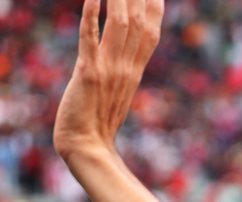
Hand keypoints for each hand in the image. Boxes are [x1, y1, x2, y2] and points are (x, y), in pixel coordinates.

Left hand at [53, 0, 163, 164]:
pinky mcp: (87, 74)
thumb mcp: (115, 92)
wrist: (87, 148)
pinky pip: (90, 41)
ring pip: (119, 26)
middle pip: (138, 23)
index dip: (155, 8)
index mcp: (133, 71)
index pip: (150, 32)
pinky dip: (90, 18)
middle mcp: (125, 67)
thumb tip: (122, 57)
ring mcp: (108, 70)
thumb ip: (120, 71)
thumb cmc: (96, 124)